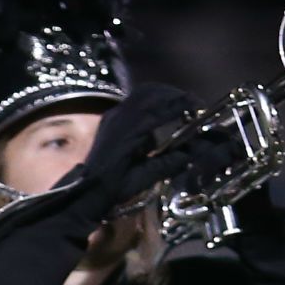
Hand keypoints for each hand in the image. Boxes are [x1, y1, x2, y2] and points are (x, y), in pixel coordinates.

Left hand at [69, 83, 196, 213]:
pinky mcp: (109, 118)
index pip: (159, 109)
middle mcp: (118, 118)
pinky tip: (161, 112)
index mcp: (127, 132)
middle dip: (174, 94)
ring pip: (141, 93)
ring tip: (179, 104)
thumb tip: (190, 153)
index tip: (199, 106)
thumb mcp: (142, 180)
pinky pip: (133, 100)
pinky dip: (151, 101)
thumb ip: (166, 165)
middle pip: (151, 93)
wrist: (86, 191)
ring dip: (163, 95)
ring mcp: (112, 116)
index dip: (181, 105)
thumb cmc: (113, 188)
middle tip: (192, 104)